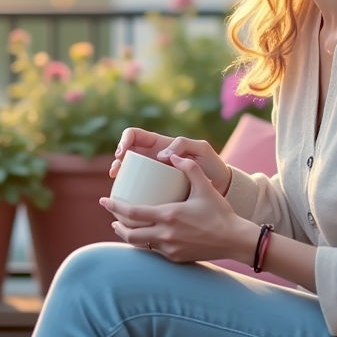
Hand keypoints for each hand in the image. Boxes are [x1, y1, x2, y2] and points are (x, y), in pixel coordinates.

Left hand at [100, 154, 250, 263]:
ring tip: (123, 227)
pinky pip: (154, 251)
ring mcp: (170, 249)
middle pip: (130, 234)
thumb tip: (172, 156)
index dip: (115, 207)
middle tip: (111, 217)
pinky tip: (145, 237)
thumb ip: (189, 168)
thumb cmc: (220, 213)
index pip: (133, 213)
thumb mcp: (205, 187)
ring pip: (140, 245)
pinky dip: (146, 243)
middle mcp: (165, 235)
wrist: (235, 240)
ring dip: (129, 236)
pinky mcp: (176, 258)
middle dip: (117, 225)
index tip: (104, 200)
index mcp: (169, 216)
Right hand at [110, 128, 232, 195]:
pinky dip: (131, 194)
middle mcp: (153, 158)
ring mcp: (153, 175)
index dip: (124, 140)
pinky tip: (128, 200)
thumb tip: (160, 155)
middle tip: (116, 170)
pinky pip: (139, 190)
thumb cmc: (211, 164)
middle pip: (126, 155)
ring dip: (120, 177)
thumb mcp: (201, 149)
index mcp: (160, 144)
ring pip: (130, 174)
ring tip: (118, 183)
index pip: (134, 135)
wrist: (220, 186)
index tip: (123, 152)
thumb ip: (183, 145)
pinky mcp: (157, 190)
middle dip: (117, 160)